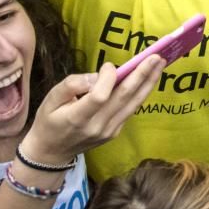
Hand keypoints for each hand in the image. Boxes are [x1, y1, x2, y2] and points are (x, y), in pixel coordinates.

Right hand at [19, 56, 165, 165]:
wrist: (51, 152)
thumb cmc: (49, 121)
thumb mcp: (50, 99)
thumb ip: (72, 85)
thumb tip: (96, 76)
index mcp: (77, 118)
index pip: (99, 96)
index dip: (107, 79)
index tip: (107, 66)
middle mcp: (97, 126)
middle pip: (124, 97)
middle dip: (142, 74)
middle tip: (156, 56)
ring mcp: (109, 131)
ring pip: (133, 103)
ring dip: (148, 82)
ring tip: (160, 63)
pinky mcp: (115, 132)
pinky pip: (130, 109)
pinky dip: (141, 93)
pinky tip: (149, 78)